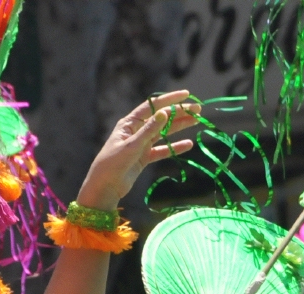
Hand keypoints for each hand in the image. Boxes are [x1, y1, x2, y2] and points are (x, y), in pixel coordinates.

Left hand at [74, 90, 200, 210]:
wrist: (104, 188)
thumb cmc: (112, 163)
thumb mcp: (132, 145)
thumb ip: (149, 130)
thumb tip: (165, 112)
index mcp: (130, 123)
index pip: (153, 106)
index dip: (170, 99)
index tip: (187, 95)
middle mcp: (136, 130)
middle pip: (162, 118)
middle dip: (180, 113)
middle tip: (198, 109)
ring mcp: (140, 144)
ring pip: (164, 132)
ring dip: (180, 126)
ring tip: (196, 121)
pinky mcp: (143, 158)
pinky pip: (162, 150)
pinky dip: (174, 148)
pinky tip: (188, 145)